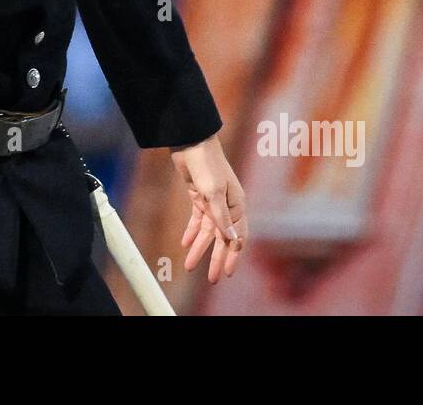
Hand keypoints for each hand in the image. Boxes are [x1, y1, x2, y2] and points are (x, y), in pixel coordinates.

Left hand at [171, 134, 247, 283]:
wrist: (191, 143)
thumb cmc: (208, 165)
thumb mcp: (214, 193)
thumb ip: (221, 217)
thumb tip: (232, 239)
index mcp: (237, 205)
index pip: (237, 236)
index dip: (233, 255)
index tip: (227, 273)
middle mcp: (227, 206)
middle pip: (222, 238)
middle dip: (216, 258)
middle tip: (212, 279)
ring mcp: (213, 202)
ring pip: (207, 231)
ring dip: (199, 248)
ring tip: (189, 266)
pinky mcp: (198, 196)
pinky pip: (197, 220)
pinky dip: (191, 232)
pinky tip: (185, 244)